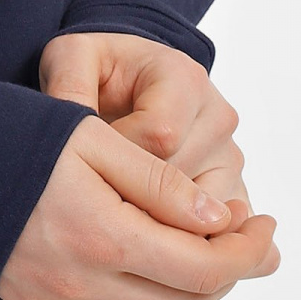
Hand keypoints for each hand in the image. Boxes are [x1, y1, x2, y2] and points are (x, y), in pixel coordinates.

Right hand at [0, 104, 279, 299]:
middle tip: (249, 237)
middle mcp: (82, 284)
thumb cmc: (13, 134)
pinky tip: (157, 267)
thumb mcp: (92, 138)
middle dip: (231, 273)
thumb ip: (160, 184)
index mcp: (103, 237)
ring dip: (194, 297)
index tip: (264, 221)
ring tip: (206, 252)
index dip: (247, 250)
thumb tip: (222, 222)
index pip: (204, 268)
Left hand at [41, 30, 251, 228]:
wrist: (127, 82)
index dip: (116, 156)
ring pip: (198, 216)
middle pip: (179, 180)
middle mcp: (218, 118)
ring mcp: (229, 159)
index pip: (161, 135)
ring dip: (151, 222)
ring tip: (111, 211)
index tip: (86, 159)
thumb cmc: (101, 70)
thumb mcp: (73, 57)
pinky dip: (176, 242)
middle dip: (130, 195)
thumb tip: (69, 125)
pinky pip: (213, 235)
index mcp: (186, 79)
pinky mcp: (232, 192)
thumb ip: (68, 84)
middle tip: (92, 193)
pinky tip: (138, 238)